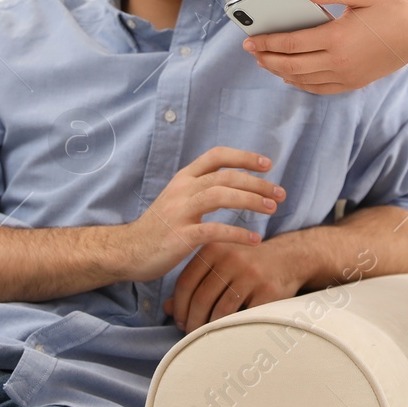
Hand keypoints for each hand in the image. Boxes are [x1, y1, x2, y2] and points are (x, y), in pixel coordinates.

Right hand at [115, 147, 286, 283]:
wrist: (127, 250)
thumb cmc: (158, 228)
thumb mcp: (177, 199)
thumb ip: (200, 189)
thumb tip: (232, 182)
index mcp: (183, 178)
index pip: (217, 155)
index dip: (244, 156)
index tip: (267, 164)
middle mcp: (182, 189)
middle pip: (225, 176)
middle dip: (257, 182)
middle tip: (280, 193)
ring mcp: (179, 212)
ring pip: (221, 195)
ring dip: (251, 200)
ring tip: (272, 209)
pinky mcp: (180, 236)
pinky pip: (214, 230)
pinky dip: (237, 233)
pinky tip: (254, 240)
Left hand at [163, 234, 307, 331]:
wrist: (288, 257)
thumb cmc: (245, 264)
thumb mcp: (218, 264)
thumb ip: (193, 282)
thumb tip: (167, 308)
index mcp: (213, 248)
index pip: (185, 282)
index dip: (178, 307)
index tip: (178, 321)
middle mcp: (231, 258)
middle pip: (200, 298)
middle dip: (191, 321)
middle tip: (189, 333)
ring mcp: (250, 274)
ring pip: (219, 310)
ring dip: (208, 328)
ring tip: (204, 336)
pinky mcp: (267, 291)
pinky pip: (242, 316)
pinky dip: (230, 328)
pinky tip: (226, 332)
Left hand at [243, 0, 407, 93]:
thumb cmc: (390, 9)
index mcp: (337, 37)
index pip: (292, 43)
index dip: (267, 42)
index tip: (249, 39)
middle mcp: (339, 62)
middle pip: (292, 65)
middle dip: (267, 58)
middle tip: (251, 51)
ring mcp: (346, 76)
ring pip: (303, 79)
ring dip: (280, 71)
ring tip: (265, 61)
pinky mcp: (353, 83)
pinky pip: (319, 88)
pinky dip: (301, 83)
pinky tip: (290, 76)